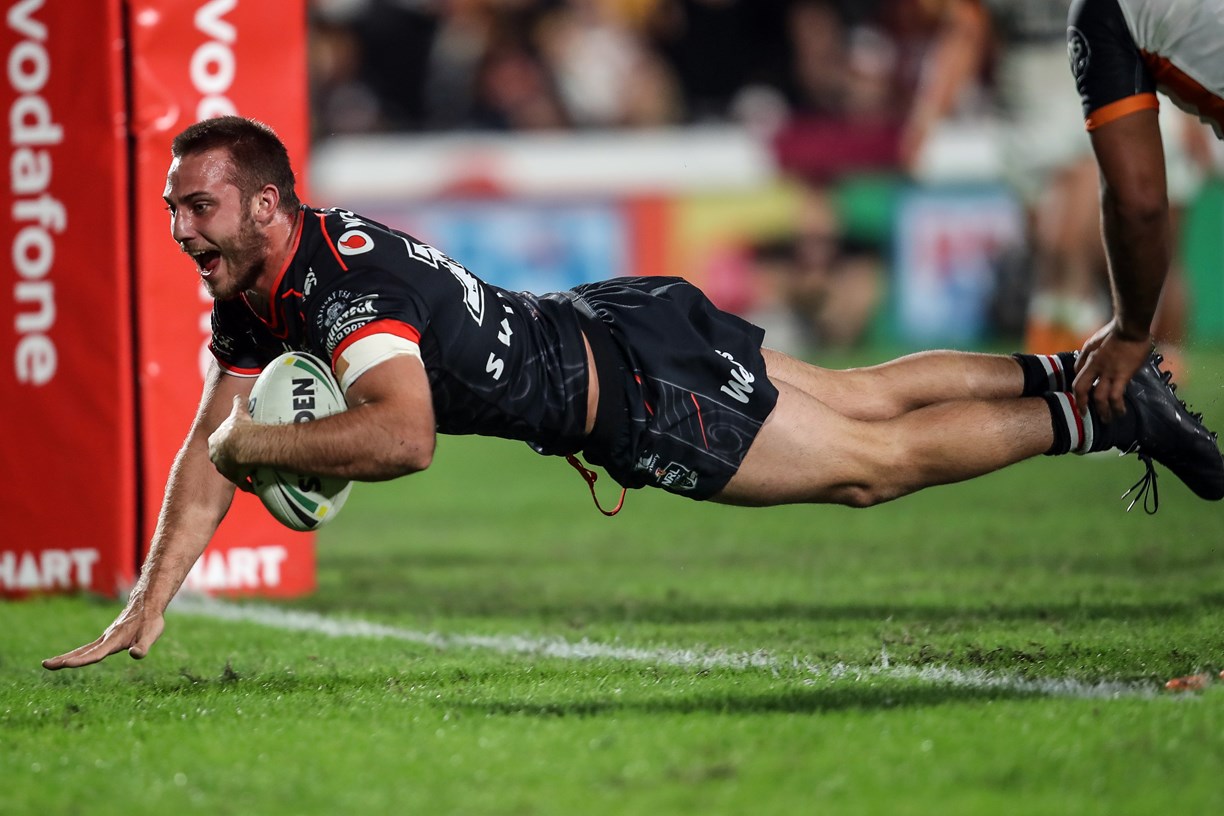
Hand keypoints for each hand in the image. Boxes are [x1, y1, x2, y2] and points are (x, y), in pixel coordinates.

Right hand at [42, 597, 164, 669]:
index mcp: (114, 640)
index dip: (81, 661)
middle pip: (82, 651)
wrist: (147, 603)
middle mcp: (106, 639)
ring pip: (83, 649)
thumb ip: (143, 646)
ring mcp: (105, 637)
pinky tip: (69, 659)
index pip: (96, 654)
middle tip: (45, 665)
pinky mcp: (107, 637)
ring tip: (49, 664)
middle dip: (64, 659)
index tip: (66, 664)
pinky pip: (89, 648)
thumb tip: (135, 655)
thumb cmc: (150, 621)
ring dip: (66, 657)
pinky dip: (76, 654)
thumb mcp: (152, 634)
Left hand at [208, 394, 254, 491]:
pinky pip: (243, 483)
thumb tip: (240, 395)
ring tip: (252, 468)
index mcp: (214, 441)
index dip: (228, 442)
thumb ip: (238, 402)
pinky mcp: (234, 478)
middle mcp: (216, 457)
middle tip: (245, 455)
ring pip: (233, 470)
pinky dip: (249, 484)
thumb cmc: (240, 428)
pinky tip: (256, 483)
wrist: (244, 444)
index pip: (219, 442)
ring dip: (241, 470)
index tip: (237, 441)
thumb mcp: (239, 412)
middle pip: (224, 458)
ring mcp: (224, 469)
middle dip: (232, 457)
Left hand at [1073, 320, 1152, 422]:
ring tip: (1106, 419)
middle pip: (1081, 389)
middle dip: (1081, 404)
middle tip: (1085, 415)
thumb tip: (1079, 368)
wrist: (1130, 326)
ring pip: (1099, 397)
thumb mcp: (1092, 341)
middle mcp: (1094, 367)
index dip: (1077, 390)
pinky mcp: (1122, 375)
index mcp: (1087, 359)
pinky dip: (1117, 406)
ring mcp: (1108, 372)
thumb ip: (1085, 355)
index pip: (1077, 378)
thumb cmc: (1114, 331)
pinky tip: (1120, 412)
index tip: (1081, 399)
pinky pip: (1116, 395)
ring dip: (1102, 410)